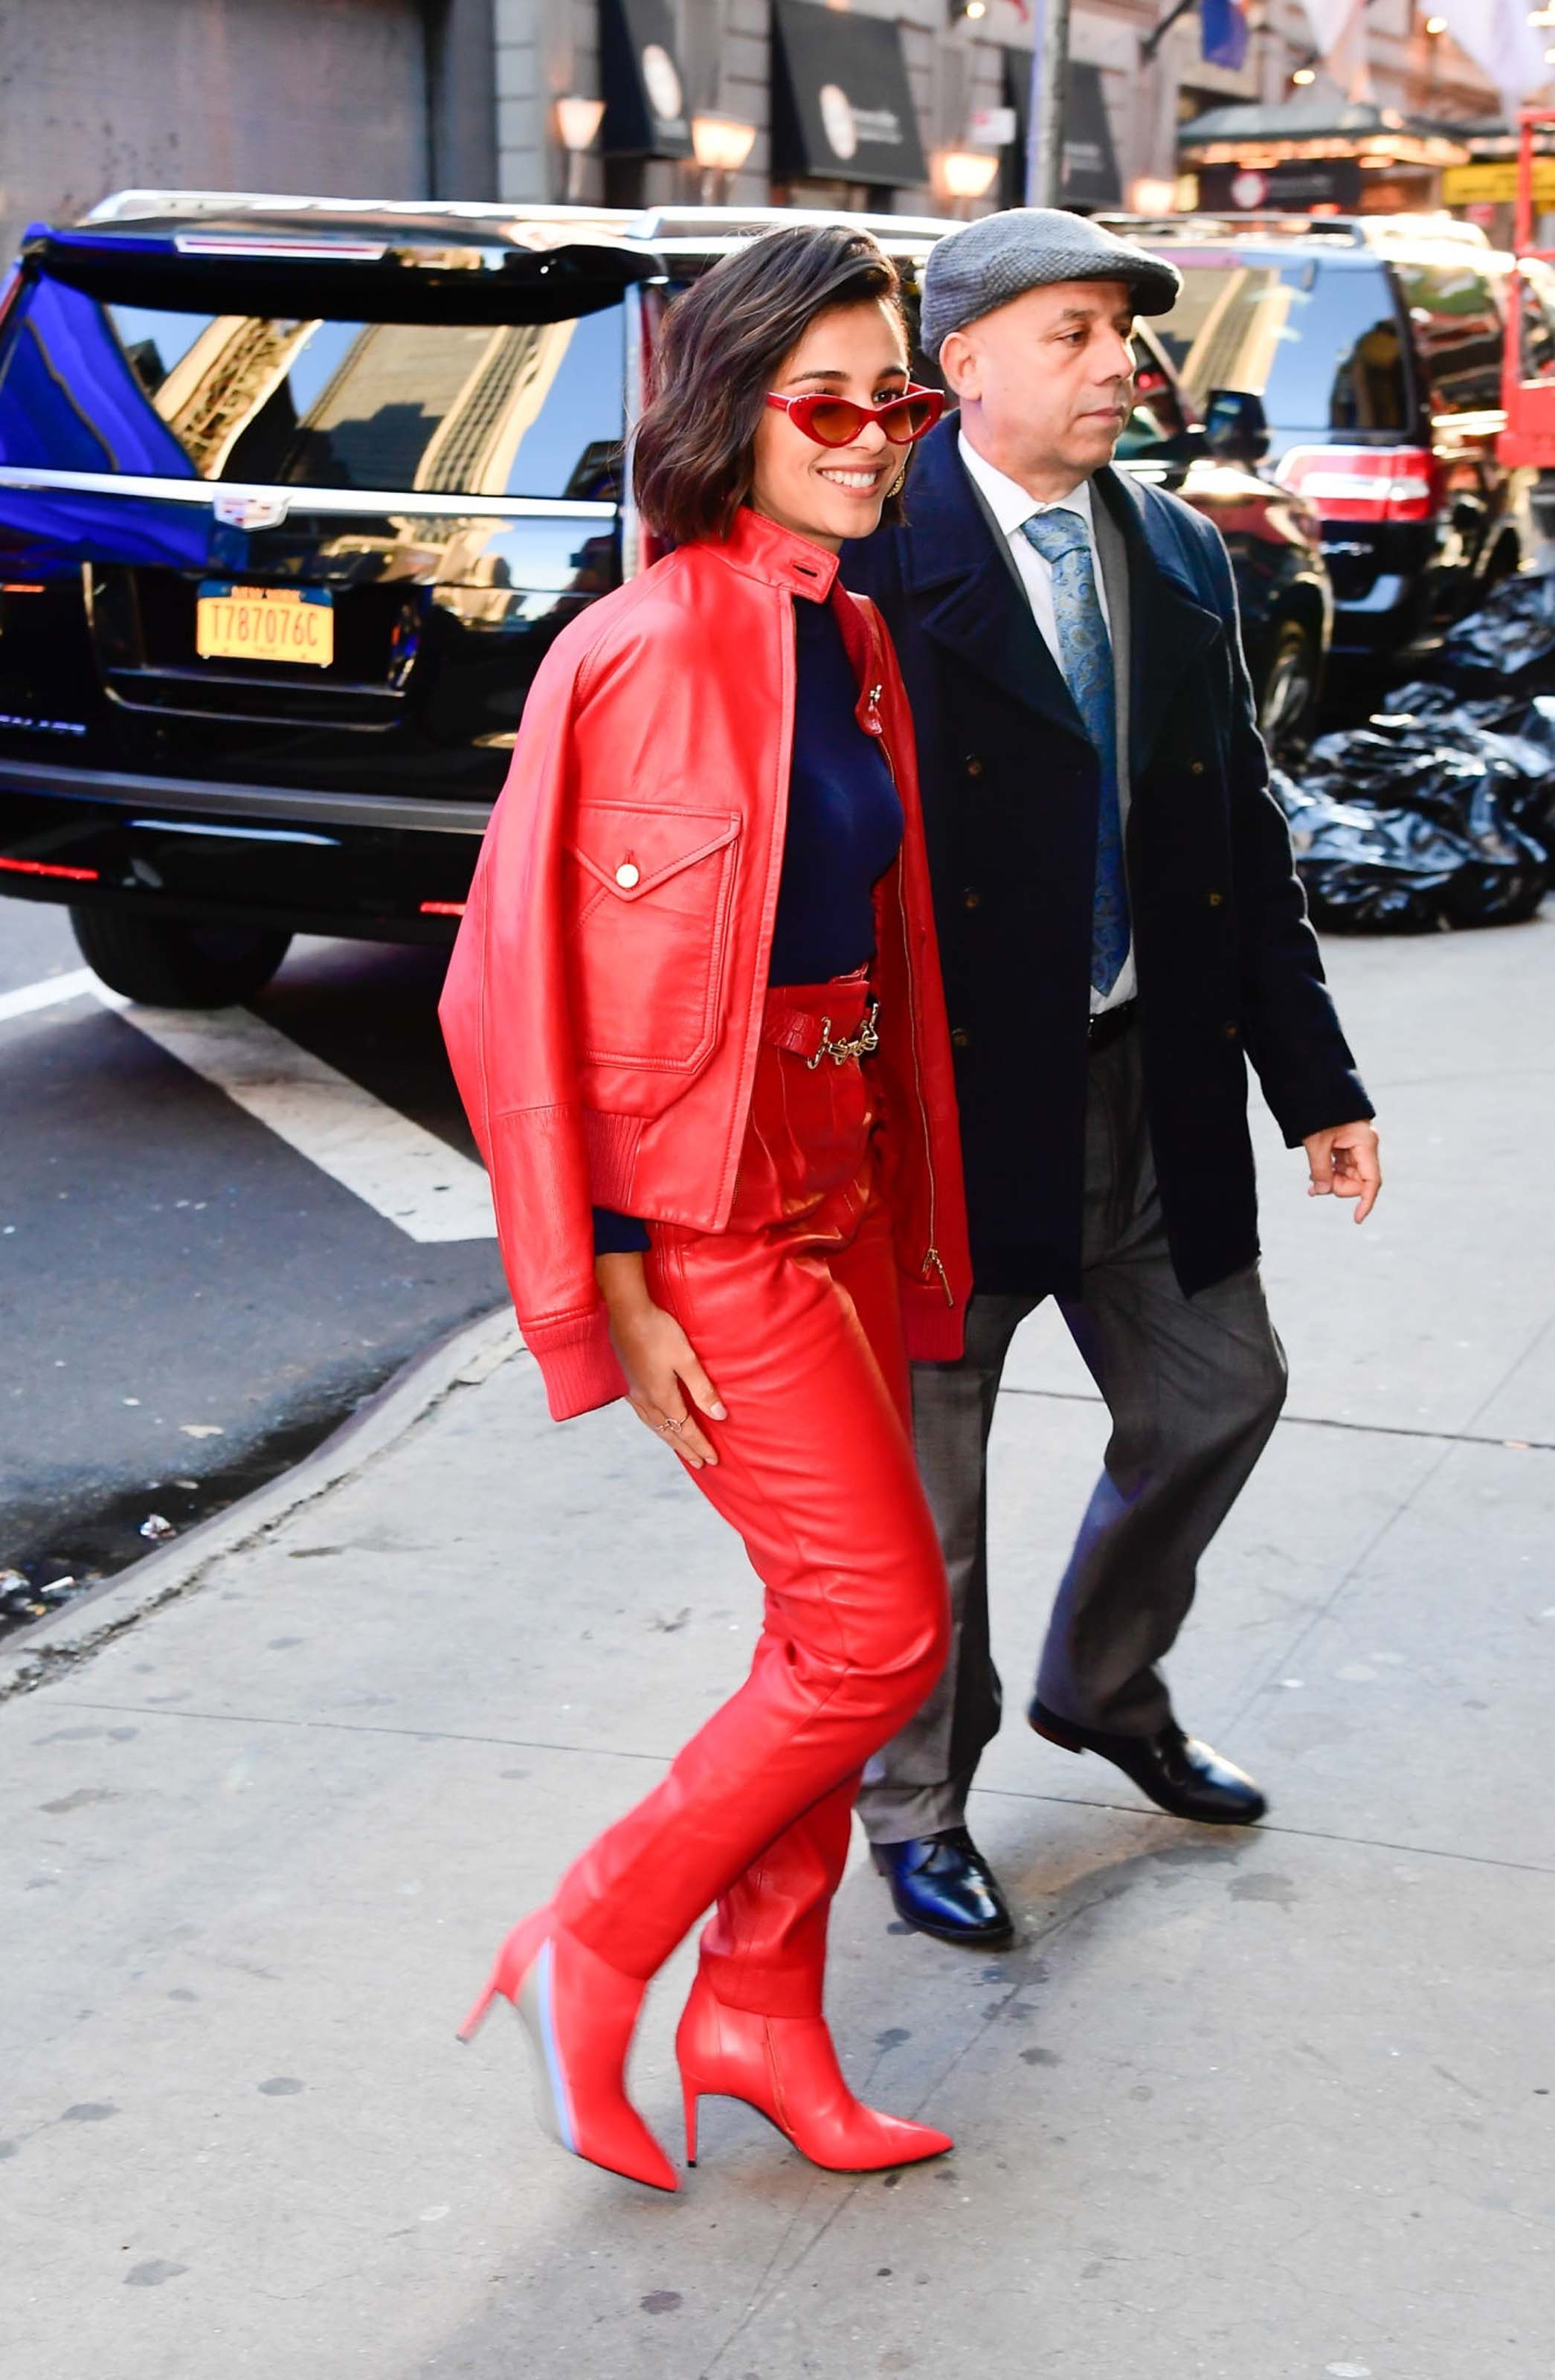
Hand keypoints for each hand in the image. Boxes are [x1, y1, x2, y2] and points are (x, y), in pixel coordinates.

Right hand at [595, 1253, 726, 1468]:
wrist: (627, 1312)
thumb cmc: (659, 1332)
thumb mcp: (687, 1359)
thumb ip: (702, 1389)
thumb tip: (719, 1416)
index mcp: (662, 1397)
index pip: (686, 1429)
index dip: (700, 1445)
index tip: (713, 1460)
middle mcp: (646, 1400)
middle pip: (669, 1432)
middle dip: (687, 1449)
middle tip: (701, 1464)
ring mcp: (634, 1392)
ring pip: (654, 1426)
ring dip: (670, 1440)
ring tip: (681, 1449)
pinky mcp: (628, 1382)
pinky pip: (643, 1415)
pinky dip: (655, 1426)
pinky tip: (656, 1423)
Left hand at [1302, 1119, 1381, 1222]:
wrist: (1315, 1088)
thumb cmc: (1318, 1113)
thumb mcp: (1316, 1142)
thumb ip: (1321, 1169)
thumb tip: (1323, 1191)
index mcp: (1365, 1143)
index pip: (1372, 1181)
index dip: (1365, 1202)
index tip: (1356, 1219)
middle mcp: (1365, 1146)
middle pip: (1358, 1180)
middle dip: (1338, 1188)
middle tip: (1314, 1188)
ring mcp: (1356, 1146)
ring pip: (1348, 1175)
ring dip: (1331, 1182)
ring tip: (1311, 1184)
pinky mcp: (1346, 1144)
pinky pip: (1341, 1166)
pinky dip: (1329, 1173)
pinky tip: (1314, 1177)